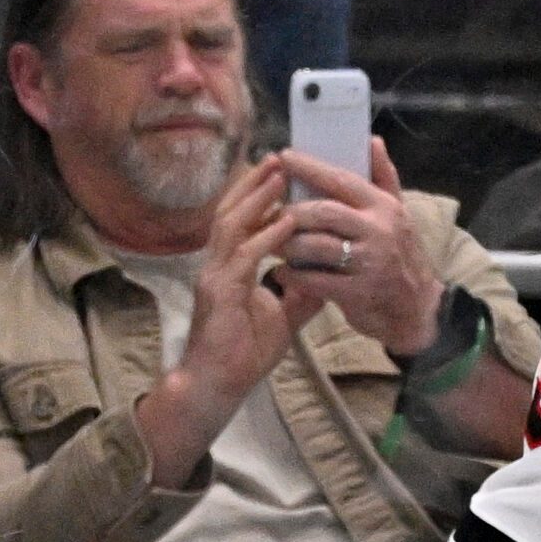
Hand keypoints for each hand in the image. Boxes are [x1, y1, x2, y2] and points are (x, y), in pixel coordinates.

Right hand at [139, 159, 309, 479]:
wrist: (219, 384)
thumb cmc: (244, 352)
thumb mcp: (283, 316)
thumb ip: (301, 292)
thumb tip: (325, 274)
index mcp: (229, 266)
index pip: (241, 220)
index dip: (258, 194)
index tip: (282, 172)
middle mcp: (217, 264)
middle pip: (232, 210)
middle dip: (255, 182)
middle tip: (281, 157)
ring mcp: (215, 275)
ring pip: (232, 223)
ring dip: (257, 198)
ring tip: (280, 175)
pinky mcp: (219, 292)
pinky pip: (244, 256)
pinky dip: (266, 235)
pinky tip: (286, 221)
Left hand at [278, 138, 444, 357]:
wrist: (418, 308)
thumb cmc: (402, 256)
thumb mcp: (399, 215)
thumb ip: (384, 178)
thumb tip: (372, 141)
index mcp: (384, 207)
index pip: (342, 180)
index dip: (311, 167)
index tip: (283, 156)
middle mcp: (378, 231)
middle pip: (324, 212)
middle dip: (292, 211)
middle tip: (270, 212)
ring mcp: (369, 263)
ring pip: (316, 246)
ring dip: (288, 244)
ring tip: (271, 242)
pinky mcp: (358, 292)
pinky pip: (316, 280)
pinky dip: (294, 275)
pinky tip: (281, 272)